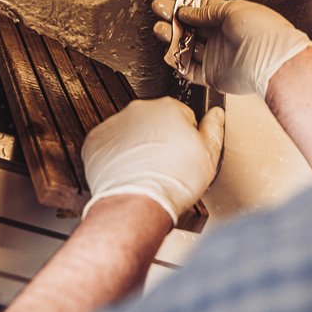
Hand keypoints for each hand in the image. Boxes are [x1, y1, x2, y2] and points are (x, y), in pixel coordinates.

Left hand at [81, 97, 223, 224]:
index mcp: (169, 108)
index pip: (182, 115)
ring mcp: (115, 124)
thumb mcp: (209, 155)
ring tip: (147, 172)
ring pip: (131, 132)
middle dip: (161, 139)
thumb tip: (216, 114)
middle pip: (155, 121)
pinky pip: (108, 145)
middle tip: (167, 166)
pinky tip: (127, 173)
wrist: (137, 203)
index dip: (186, 137)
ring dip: (138, 147)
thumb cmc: (173, 182)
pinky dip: (116, 157)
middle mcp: (140, 110)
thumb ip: (214, 129)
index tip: (183, 154)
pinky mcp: (96, 141)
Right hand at [151, 0, 311, 97]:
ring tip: (160, 28)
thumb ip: (206, 11)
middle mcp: (221, 36)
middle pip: (190, 25)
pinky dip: (177, 62)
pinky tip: (169, 52)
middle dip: (173, 16)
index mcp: (228, 17)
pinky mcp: (212, 75)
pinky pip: (189, 69)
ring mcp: (216, 55)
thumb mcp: (232, 9)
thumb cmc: (262, 31)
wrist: (272, 61)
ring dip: (172, 37)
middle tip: (160, 9)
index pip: (200, 7)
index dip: (183, 0)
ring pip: (186, 46)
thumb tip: (187, 10)